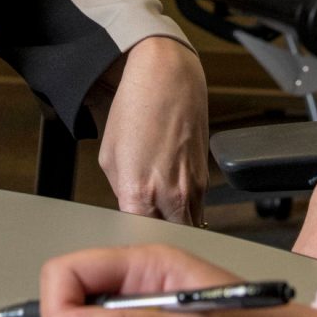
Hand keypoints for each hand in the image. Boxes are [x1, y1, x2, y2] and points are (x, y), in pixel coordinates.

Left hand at [91, 37, 207, 224]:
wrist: (168, 78)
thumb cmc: (136, 108)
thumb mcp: (110, 156)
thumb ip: (120, 192)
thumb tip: (130, 206)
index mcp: (140, 193)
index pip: (137, 238)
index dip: (132, 237)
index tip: (127, 232)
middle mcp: (172, 196)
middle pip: (167, 239)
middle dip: (156, 237)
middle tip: (145, 225)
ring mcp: (193, 189)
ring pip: (186, 226)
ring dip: (173, 223)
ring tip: (159, 206)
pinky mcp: (206, 179)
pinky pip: (196, 207)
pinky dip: (184, 206)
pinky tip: (171, 188)